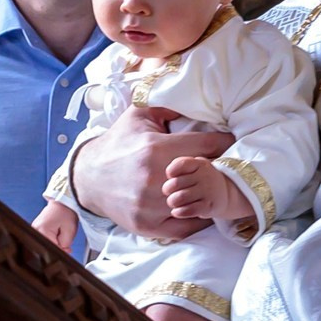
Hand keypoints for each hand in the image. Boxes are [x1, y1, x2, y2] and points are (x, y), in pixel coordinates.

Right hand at [31, 200, 79, 250]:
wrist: (63, 202)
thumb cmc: (66, 212)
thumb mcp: (70, 231)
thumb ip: (65, 245)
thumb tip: (62, 252)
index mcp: (42, 230)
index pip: (51, 249)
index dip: (62, 251)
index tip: (68, 247)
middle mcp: (35, 229)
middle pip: (47, 247)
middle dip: (58, 246)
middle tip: (65, 238)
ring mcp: (34, 229)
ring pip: (46, 244)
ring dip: (55, 242)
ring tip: (60, 232)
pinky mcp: (36, 228)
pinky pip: (45, 239)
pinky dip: (52, 238)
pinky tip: (56, 232)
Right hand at [72, 108, 236, 240]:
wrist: (89, 177)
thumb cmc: (118, 143)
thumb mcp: (138, 114)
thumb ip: (168, 104)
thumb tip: (195, 93)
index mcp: (156, 148)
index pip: (208, 145)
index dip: (224, 142)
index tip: (231, 142)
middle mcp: (155, 179)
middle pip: (206, 176)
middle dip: (218, 169)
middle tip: (225, 165)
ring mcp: (151, 206)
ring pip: (197, 202)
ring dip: (208, 194)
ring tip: (214, 186)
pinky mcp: (149, 226)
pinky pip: (185, 226)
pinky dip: (195, 217)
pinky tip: (199, 205)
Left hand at [164, 156, 250, 225]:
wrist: (225, 193)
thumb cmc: (201, 179)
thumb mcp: (194, 166)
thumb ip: (179, 165)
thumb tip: (167, 174)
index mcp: (199, 164)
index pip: (180, 165)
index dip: (171, 172)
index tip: (171, 176)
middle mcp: (205, 176)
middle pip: (175, 184)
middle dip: (167, 189)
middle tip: (169, 192)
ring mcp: (208, 191)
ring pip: (179, 198)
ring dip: (172, 201)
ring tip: (173, 202)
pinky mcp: (208, 207)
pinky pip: (187, 211)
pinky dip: (179, 212)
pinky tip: (178, 211)